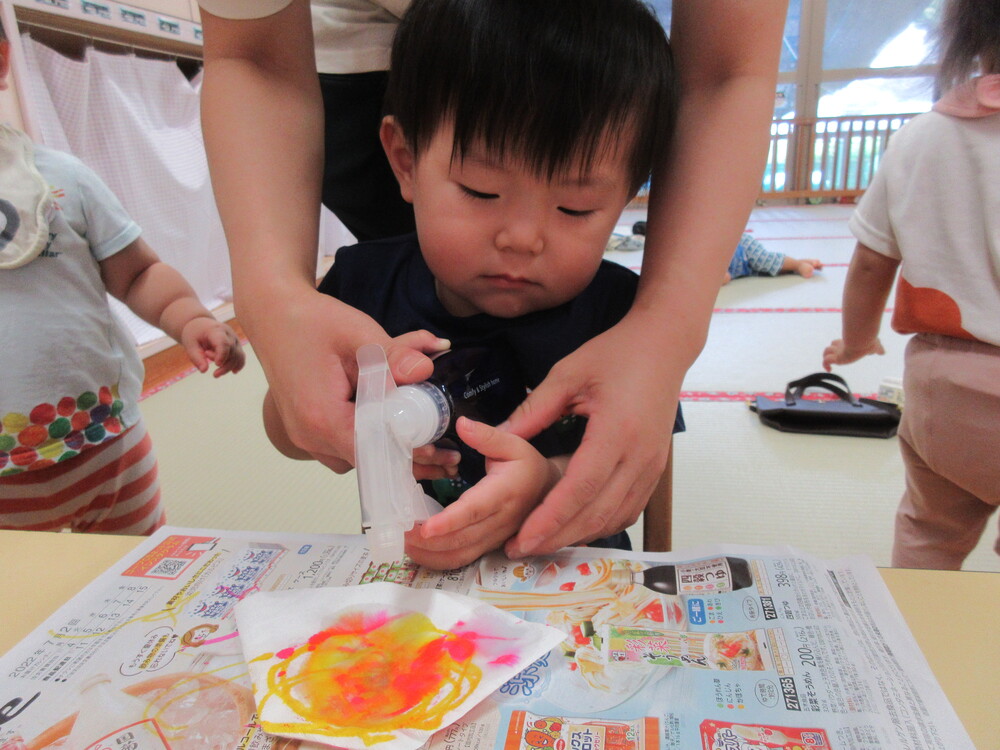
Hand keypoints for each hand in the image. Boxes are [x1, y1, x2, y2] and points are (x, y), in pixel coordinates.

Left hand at [180, 318, 245, 376]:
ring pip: (238, 355)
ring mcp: (234, 339)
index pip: (223, 342)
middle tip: (214, 374)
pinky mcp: (237, 345)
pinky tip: (234, 371)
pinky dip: (239, 364)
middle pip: (232, 351)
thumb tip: (204, 371)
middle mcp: (229, 334)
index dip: (222, 354)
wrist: (201, 325)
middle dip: (224, 365)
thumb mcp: (190, 345)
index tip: (217, 364)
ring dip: (229, 367)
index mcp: (216, 330)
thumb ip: (196, 357)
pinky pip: (241, 356)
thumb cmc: (194, 335)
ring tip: (216, 374)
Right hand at [249, 291, 443, 471]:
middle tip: (445, 452)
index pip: (373, 452)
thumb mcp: (358, 332)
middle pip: (369, 460)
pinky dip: (371, 435)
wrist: (272, 314)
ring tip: (425, 436)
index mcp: (322, 416)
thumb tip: (426, 369)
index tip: (440, 449)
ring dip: (390, 446)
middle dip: (407, 454)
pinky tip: (391, 418)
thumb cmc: (312, 321)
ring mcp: (306, 436)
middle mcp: (310, 435)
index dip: (409, 453)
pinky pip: (346, 444)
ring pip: (359, 455)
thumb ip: (393, 354)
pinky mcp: (309, 429)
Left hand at [406, 417, 556, 568]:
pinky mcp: (489, 546)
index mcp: (504, 493)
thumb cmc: (527, 465)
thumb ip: (487, 436)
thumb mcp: (514, 444)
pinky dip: (438, 560)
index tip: (425, 527)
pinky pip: (463, 560)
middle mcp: (500, 521)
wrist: (548, 491)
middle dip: (428, 541)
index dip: (449, 521)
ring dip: (430, 554)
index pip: (474, 510)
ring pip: (461, 554)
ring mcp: (495, 538)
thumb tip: (461, 425)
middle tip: (399, 534)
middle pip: (462, 538)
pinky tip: (419, 552)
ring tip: (403, 544)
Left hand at [501, 314, 676, 556]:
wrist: (664, 346)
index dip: (551, 517)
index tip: (523, 537)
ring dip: (578, 535)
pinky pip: (628, 509)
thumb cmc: (615, 355)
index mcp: (616, 432)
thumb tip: (496, 434)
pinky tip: (576, 527)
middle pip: (597, 512)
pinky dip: (602, 524)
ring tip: (542, 543)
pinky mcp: (655, 469)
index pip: (581, 487)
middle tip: (520, 550)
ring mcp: (652, 466)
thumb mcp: (568, 374)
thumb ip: (533, 409)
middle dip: (557, 536)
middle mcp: (639, 456)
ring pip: (614, 517)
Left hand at [822, 338, 883, 370]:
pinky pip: (826, 361)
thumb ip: (878, 349)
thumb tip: (882, 352)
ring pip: (826, 351)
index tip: (843, 350)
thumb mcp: (875, 345)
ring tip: (830, 363)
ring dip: (827, 356)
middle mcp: (842, 346)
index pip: (840, 342)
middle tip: (836, 356)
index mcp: (849, 342)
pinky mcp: (836, 358)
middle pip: (832, 345)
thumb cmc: (868, 342)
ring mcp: (838, 352)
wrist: (862, 342)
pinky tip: (829, 370)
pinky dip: (825, 365)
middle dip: (833, 350)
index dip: (840, 345)